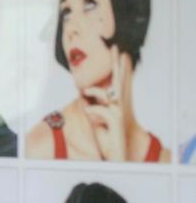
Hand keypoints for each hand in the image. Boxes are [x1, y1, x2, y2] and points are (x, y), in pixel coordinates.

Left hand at [82, 47, 128, 161]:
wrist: (114, 154)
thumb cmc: (105, 136)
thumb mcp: (96, 119)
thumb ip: (92, 106)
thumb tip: (83, 95)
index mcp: (115, 104)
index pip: (116, 82)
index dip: (118, 68)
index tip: (120, 52)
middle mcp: (119, 106)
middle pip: (118, 82)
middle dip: (116, 65)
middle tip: (116, 48)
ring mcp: (119, 113)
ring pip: (107, 94)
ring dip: (94, 91)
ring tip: (83, 92)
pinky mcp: (116, 121)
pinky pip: (101, 109)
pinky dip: (92, 110)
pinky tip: (87, 111)